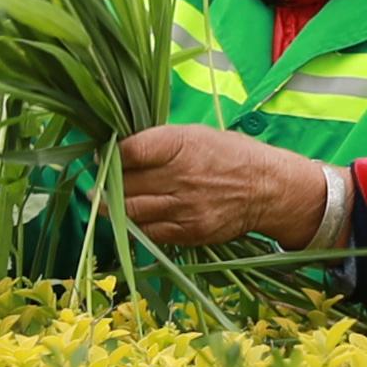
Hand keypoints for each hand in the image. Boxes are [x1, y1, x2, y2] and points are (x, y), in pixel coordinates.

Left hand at [115, 124, 330, 249]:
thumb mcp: (196, 134)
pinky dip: (135, 225)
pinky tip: (131, 217)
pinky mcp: (189, 231)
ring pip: (131, 210)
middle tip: (99, 182)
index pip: (130, 151)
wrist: (268, 189)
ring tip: (103, 202)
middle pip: (125, 183)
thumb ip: (159, 143)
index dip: (111, 155)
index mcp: (182, 144)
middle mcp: (181, 176)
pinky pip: (149, 232)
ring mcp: (185, 207)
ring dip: (112, 207)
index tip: (104, 157)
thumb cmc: (230, 155)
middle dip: (107, 183)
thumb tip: (120, 151)